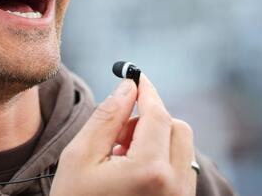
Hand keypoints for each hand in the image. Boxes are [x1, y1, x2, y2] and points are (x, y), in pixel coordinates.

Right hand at [50, 75, 196, 195]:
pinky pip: (180, 170)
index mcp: (149, 171)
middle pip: (177, 128)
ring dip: (156, 141)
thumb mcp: (80, 156)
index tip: (136, 76)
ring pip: (181, 148)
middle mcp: (174, 186)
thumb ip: (107, 116)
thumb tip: (128, 86)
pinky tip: (131, 175)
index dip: (147, 90)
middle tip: (118, 134)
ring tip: (120, 159)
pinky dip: (160, 161)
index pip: (157, 114)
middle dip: (151, 119)